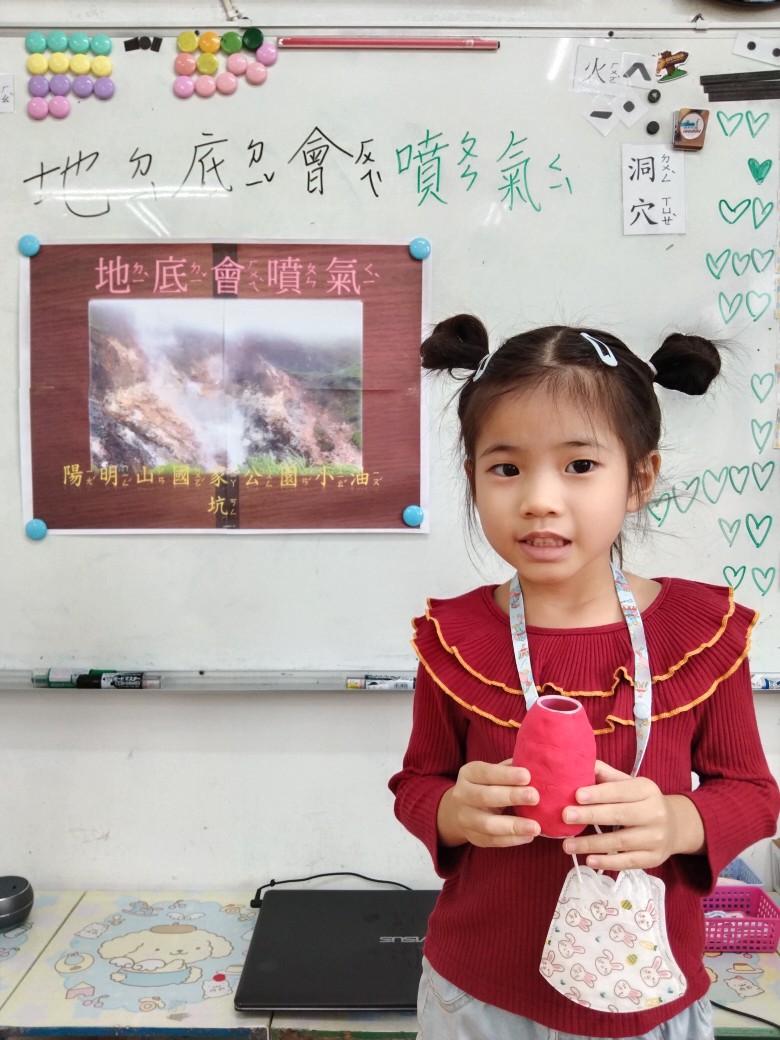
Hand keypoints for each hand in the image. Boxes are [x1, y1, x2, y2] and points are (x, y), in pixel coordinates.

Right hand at [437, 759, 540, 848]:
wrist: (459, 809)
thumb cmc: (487, 786)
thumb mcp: (493, 773)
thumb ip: (510, 769)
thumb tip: (537, 764)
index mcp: (469, 774)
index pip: (486, 772)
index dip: (506, 775)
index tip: (527, 776)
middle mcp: (463, 795)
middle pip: (485, 797)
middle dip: (511, 796)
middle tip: (535, 797)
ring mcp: (465, 818)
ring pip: (488, 824)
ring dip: (513, 826)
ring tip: (536, 827)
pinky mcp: (473, 837)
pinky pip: (492, 841)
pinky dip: (511, 840)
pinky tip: (528, 837)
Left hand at [560, 760, 704, 869]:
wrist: (675, 826)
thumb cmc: (642, 802)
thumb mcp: (630, 784)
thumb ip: (606, 776)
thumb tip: (581, 764)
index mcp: (647, 790)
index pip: (620, 791)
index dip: (599, 793)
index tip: (577, 795)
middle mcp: (654, 813)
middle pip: (619, 815)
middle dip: (590, 816)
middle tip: (566, 816)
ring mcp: (655, 838)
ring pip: (620, 841)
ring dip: (591, 844)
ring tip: (567, 845)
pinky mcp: (653, 858)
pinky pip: (627, 861)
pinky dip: (607, 862)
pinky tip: (589, 860)